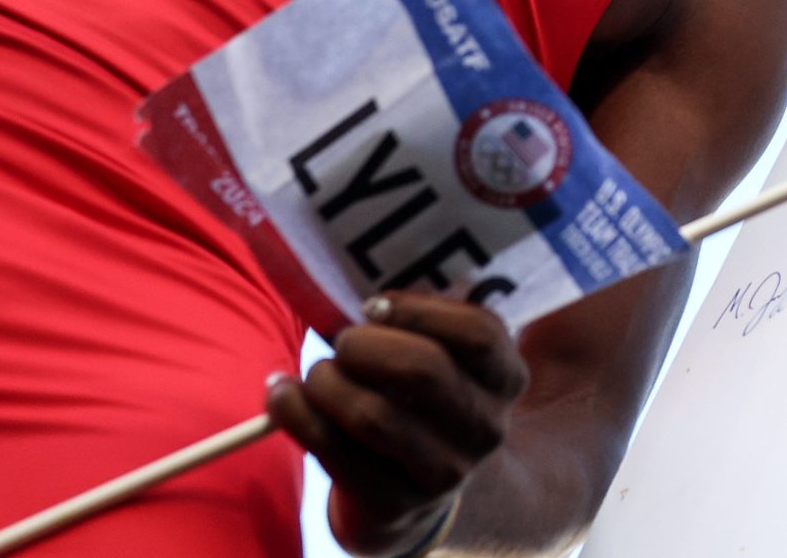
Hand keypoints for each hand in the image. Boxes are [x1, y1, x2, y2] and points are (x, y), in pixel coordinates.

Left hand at [267, 292, 531, 555]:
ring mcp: (444, 473)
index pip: (477, 334)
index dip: (419, 310)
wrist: (410, 488)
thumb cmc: (419, 397)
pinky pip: (333, 452)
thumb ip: (425, 318)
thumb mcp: (443, 357)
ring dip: (326, 381)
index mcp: (506, 378)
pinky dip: (295, 415)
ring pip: (372, 415)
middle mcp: (485, 428)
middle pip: (422, 370)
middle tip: (342, 342)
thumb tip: (370, 283)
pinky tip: (281, 396)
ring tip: (316, 373)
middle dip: (363, 345)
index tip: (373, 305)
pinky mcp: (395, 503)